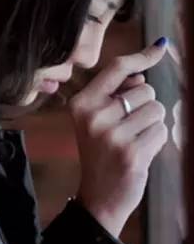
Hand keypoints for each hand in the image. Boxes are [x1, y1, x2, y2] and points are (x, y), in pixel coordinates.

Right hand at [68, 38, 168, 237]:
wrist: (98, 196)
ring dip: (153, 124)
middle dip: (145, 105)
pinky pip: (162, 130)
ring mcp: (112, 135)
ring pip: (157, 109)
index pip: (117, 69)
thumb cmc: (101, 153)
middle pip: (144, 89)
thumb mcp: (96, 120)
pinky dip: (157, 140)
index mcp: (82, 104)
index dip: (142, 56)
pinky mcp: (132, 152)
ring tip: (133, 140)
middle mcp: (94, 116)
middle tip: (127, 127)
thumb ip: (115, 94)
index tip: (160, 47)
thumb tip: (143, 72)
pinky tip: (140, 152)